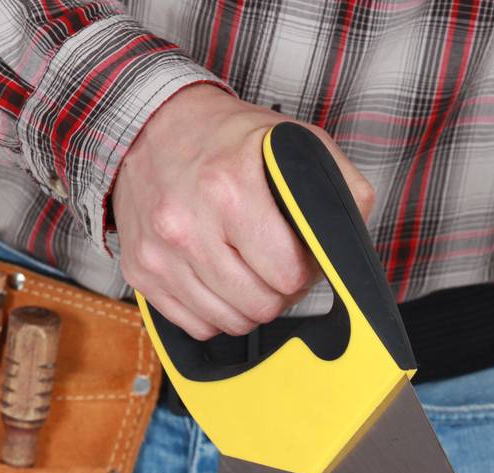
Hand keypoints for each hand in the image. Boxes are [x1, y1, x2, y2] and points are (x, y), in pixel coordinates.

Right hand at [112, 84, 374, 339]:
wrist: (150, 126)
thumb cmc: (227, 139)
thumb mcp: (292, 142)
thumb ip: (338, 187)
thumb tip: (352, 241)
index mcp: (229, 189)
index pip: (287, 274)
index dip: (303, 271)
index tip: (298, 254)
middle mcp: (187, 225)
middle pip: (260, 305)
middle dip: (278, 291)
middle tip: (275, 265)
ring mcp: (159, 253)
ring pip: (229, 322)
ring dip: (247, 304)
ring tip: (247, 270)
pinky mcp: (140, 272)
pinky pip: (196, 325)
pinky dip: (214, 311)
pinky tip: (218, 279)